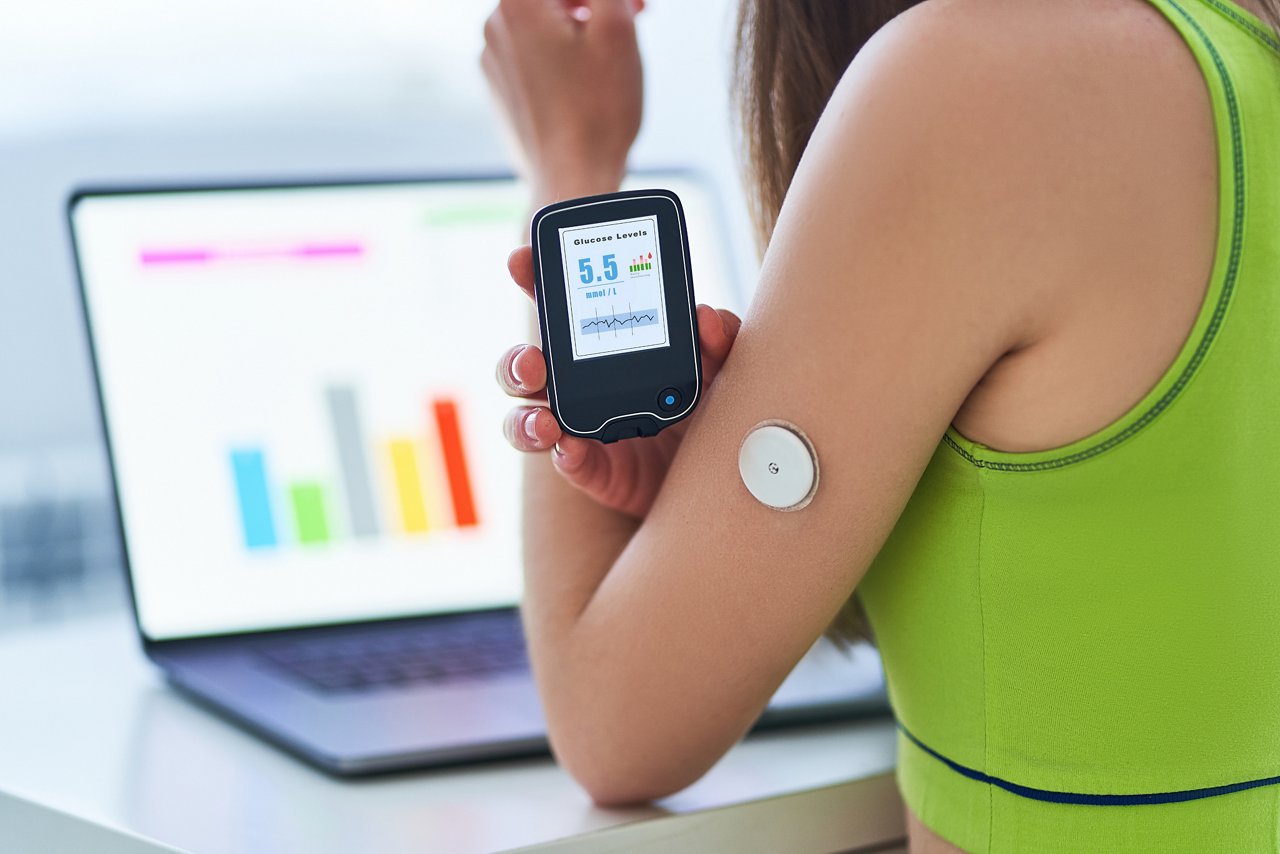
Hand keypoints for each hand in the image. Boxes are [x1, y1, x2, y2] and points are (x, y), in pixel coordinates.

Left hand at [481, 0, 644, 202]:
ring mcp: (493, 63)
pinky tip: (587, 85)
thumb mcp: (617, 28)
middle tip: (634, 16)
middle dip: (594, 3)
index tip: (635, 6)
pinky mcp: (501, 94)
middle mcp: (494, 28)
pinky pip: (534, 59)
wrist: (571, 180)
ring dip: (580, 29)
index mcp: (517, 3)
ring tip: (610, 56)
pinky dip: (562, 59)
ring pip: (544, 26)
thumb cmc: (597, 110)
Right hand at [497, 246, 740, 518]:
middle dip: (517, 361)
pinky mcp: (594, 469)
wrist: (724, 468)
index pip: (558, 307)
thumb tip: (703, 316)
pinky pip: (567, 463)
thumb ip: (719, 338)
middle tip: (533, 363)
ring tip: (545, 421)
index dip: (533, 280)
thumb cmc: (712, 405)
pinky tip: (572, 448)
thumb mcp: (724, 365)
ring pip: (526, 418)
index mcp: (601, 344)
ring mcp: (580, 427)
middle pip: (526, 366)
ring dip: (525, 417)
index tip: (521, 261)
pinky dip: (565, 456)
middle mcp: (579, 383)